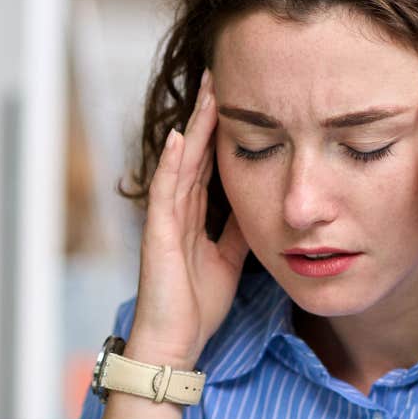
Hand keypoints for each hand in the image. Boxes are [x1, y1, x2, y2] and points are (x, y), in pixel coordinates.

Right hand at [126, 70, 249, 368]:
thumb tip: (259, 204)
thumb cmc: (196, 308)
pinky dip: (171, 164)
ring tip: (206, 92)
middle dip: (207, 116)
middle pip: (194, 153)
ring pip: (181, 163)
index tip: (236, 99)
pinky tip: (179, 138)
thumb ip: (238, 231)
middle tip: (219, 76)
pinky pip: (165, 193)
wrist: (174, 342)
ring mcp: (165, 220)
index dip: (219, 132)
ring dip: (193, 127)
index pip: (207, 164)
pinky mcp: (159, 235)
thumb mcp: (230, 261)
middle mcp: (176, 212)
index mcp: (193, 217)